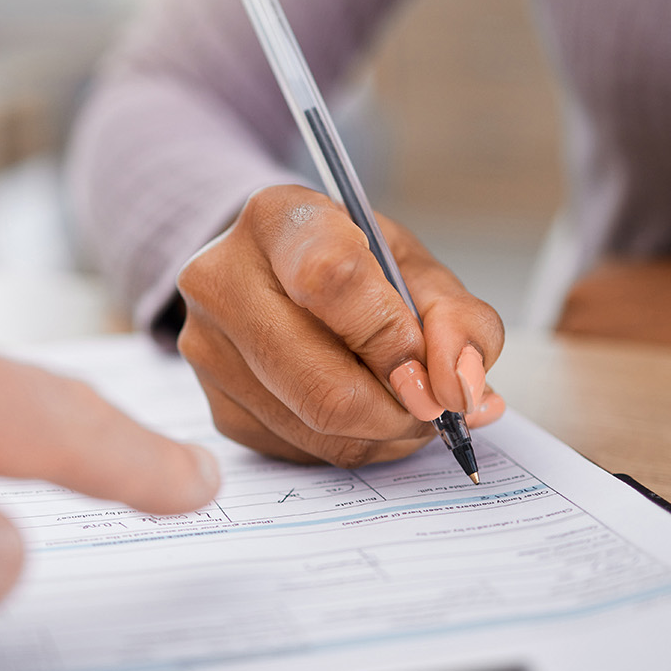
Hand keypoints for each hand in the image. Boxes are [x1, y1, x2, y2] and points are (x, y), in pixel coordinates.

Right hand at [175, 184, 505, 467]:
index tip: (433, 370)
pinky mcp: (218, 408)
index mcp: (276, 218)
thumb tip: (460, 387)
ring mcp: (209, 349)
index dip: (393, 339)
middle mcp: (223, 280)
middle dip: (401, 409)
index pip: (331, 281)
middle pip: (324, 384)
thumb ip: (457, 318)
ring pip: (319, 428)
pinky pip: (304, 451)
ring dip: (386, 432)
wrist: (282, 277)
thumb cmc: (354, 265)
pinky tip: (364, 412)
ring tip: (404, 402)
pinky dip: (354, 444)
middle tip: (435, 403)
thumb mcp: (414, 267)